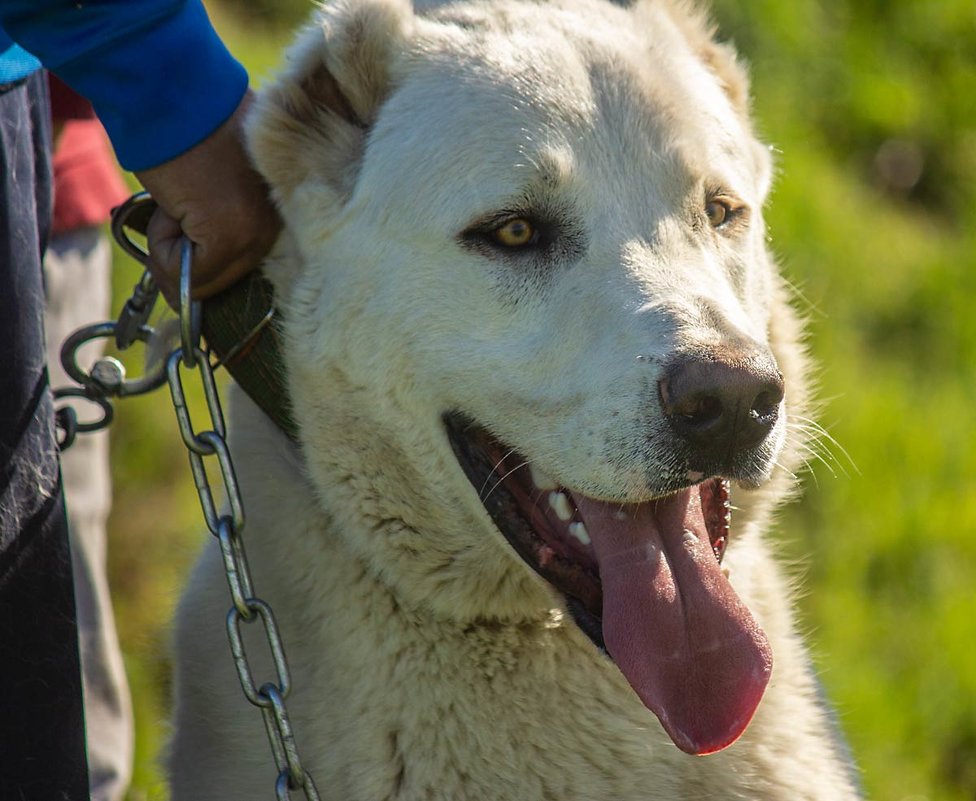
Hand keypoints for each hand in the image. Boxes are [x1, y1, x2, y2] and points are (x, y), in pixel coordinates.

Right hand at [135, 91, 280, 304]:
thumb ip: (224, 217)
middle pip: (223, 278)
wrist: (171, 91)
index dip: (202, 263)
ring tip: (174, 203)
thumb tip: (195, 270)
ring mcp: (254, 232)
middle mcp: (276, 227)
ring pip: (203, 279)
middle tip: (171, 213)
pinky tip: (169, 206)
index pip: (243, 265)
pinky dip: (163, 248)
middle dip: (185, 259)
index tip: (177, 243)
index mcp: (280, 211)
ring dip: (173, 250)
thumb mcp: (221, 178)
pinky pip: (187, 271)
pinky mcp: (228, 235)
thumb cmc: (188, 126)